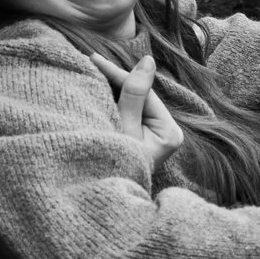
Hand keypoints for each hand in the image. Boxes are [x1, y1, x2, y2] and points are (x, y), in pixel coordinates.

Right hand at [91, 52, 184, 176]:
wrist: (102, 199)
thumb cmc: (113, 165)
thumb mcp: (123, 127)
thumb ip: (134, 94)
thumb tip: (148, 60)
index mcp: (170, 133)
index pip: (143, 94)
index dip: (119, 75)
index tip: (94, 59)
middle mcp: (166, 133)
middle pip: (139, 97)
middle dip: (115, 80)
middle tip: (89, 61)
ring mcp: (154, 137)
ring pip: (132, 104)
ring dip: (112, 89)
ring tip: (90, 69)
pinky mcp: (140, 139)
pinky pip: (127, 114)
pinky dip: (112, 102)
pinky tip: (96, 88)